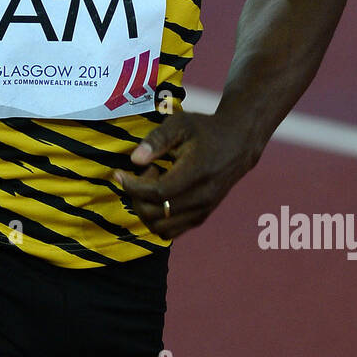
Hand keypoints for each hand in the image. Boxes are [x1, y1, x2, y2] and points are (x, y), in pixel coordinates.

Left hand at [114, 111, 253, 236]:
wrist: (238, 143)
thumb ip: (157, 140)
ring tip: (152, 185)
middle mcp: (201, 198)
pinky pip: (171, 232)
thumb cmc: (205, 130)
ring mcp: (202, 211)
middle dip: (137, 195)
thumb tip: (134, 160)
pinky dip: (156, 220)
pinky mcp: (201, 217)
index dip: (132, 186)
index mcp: (196, 173)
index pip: (157, 193)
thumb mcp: (180, 124)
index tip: (119, 173)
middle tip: (145, 172)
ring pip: (160, 228)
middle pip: (155, 213)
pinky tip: (159, 198)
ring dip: (145, 210)